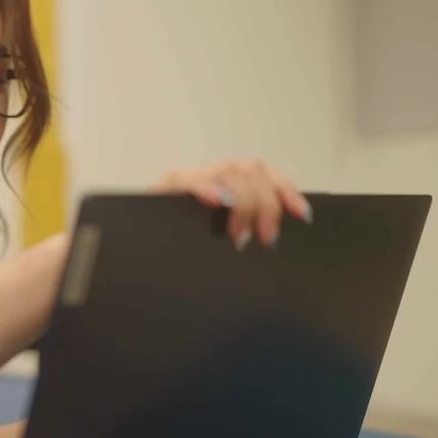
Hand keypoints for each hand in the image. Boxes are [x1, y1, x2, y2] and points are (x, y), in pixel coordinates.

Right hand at [148, 160, 311, 249]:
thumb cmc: (182, 260)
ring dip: (243, 202)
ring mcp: (185, 182)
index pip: (264, 174)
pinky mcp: (161, 190)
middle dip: (267, 204)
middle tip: (267, 238)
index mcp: (228, 188)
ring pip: (226, 171)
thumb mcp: (224, 247)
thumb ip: (248, 234)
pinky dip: (206, 189)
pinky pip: (185, 180)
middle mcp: (209, 179)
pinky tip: (217, 202)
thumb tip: (278, 238)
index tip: (301, 215)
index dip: (286, 190)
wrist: (136, 268)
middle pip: (250, 169)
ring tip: (240, 235)